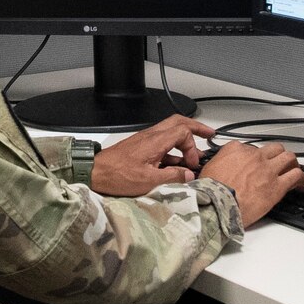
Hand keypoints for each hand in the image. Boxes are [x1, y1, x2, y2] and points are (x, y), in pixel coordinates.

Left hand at [87, 114, 216, 195]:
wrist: (95, 172)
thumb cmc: (118, 175)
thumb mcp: (149, 181)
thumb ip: (172, 177)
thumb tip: (188, 175)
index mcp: (155, 141)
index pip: (183, 132)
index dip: (192, 147)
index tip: (191, 164)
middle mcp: (151, 136)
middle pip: (178, 123)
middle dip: (195, 128)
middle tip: (209, 134)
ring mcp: (145, 141)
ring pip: (170, 133)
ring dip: (184, 142)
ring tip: (195, 156)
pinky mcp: (140, 148)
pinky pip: (161, 144)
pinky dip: (172, 151)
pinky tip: (176, 165)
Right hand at [198, 141, 303, 226]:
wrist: (218, 204)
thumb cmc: (210, 191)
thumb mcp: (209, 169)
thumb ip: (220, 163)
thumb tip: (220, 167)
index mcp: (236, 150)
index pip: (250, 147)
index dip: (254, 156)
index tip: (254, 163)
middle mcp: (254, 156)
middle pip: (274, 148)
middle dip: (277, 155)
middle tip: (278, 163)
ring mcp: (268, 170)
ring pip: (289, 158)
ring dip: (292, 163)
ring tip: (293, 171)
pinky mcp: (278, 186)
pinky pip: (296, 176)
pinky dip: (302, 178)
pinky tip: (301, 184)